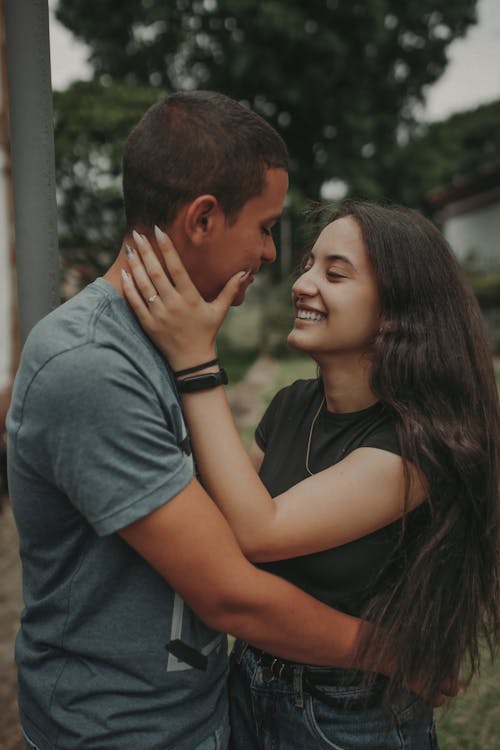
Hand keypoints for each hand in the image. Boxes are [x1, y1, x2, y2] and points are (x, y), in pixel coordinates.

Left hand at [121, 227, 246, 369]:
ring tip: (129, 249)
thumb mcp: (220, 310)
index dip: (167, 248)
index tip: (158, 230)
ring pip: (143, 285)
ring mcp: (159, 314)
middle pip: (156, 273)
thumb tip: (245, 271)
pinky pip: (135, 303)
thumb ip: (230, 289)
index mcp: (191, 297)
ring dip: (135, 266)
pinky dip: (129, 287)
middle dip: (145, 252)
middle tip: (137, 234)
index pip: (177, 267)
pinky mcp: (148, 324)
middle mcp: (174, 304)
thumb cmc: (206, 332)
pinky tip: (124, 273)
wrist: (192, 361)